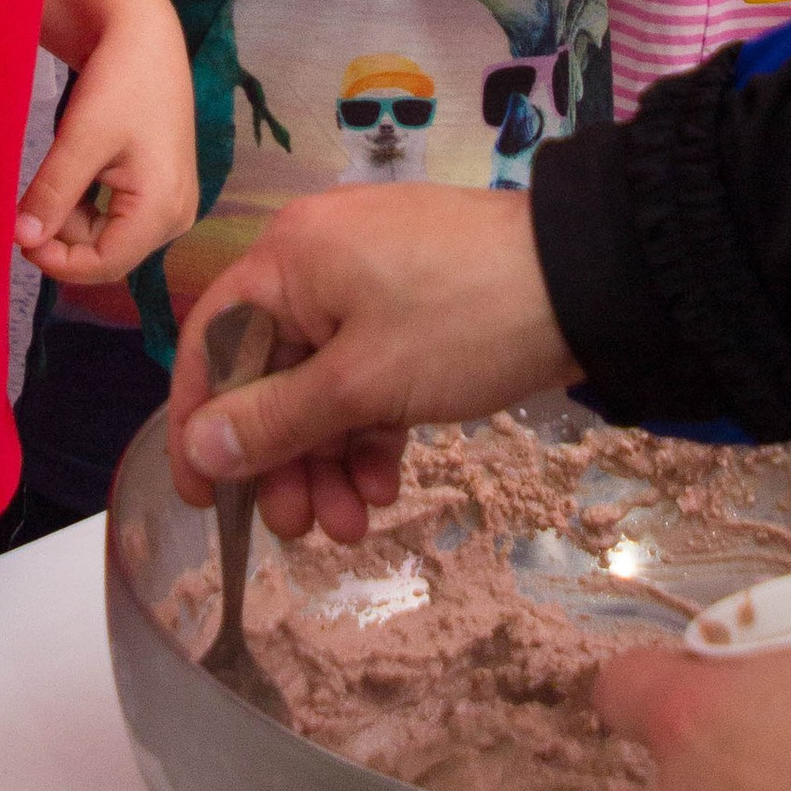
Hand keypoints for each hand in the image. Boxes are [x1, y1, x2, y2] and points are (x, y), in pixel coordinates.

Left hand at [18, 0, 197, 280]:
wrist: (145, 34)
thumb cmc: (120, 81)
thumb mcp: (80, 138)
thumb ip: (54, 194)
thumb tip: (23, 240)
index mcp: (163, 209)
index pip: (102, 264)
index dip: (55, 259)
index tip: (16, 234)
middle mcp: (175, 216)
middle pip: (105, 254)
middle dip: (62, 236)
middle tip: (24, 204)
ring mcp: (170, 203)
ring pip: (104, 236)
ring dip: (69, 217)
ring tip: (51, 174)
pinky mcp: (158, 189)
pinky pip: (113, 216)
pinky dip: (82, 204)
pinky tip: (70, 172)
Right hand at [167, 186, 570, 542]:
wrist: (592, 281)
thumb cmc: (462, 320)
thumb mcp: (362, 382)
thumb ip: (274, 419)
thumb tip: (198, 448)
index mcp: (288, 259)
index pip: (212, 342)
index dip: (199, 423)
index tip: (205, 498)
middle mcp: (319, 263)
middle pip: (271, 373)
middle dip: (283, 460)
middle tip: (299, 531)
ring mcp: (371, 285)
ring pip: (325, 385)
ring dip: (331, 459)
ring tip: (353, 525)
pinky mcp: (416, 309)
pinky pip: (371, 376)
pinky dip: (373, 431)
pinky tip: (387, 485)